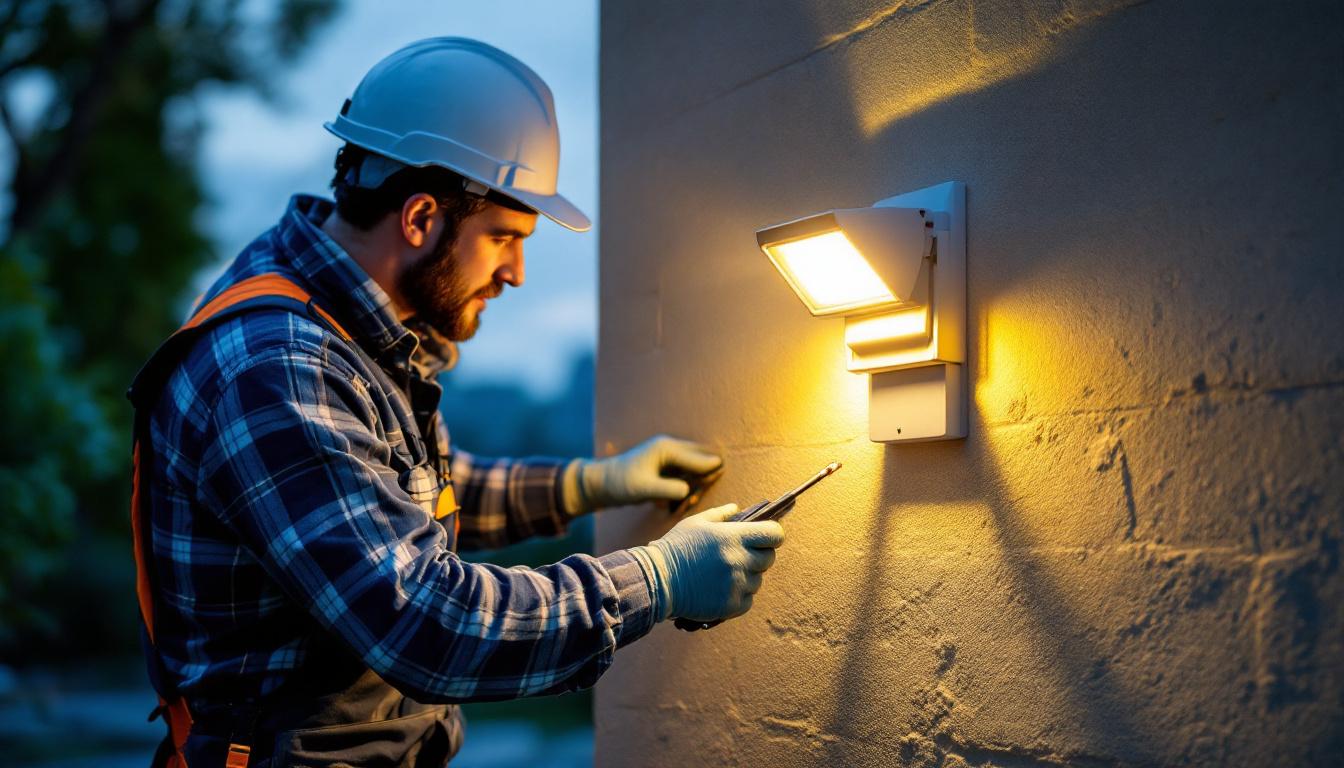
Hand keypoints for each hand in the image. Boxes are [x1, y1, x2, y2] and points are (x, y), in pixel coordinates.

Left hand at [563, 435, 721, 513]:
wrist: (602, 483)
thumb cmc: (621, 484)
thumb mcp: (645, 489)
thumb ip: (669, 489)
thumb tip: (690, 490)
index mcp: (666, 448)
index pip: (698, 458)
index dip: (710, 471)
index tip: (719, 481)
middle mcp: (669, 447)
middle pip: (701, 457)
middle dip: (705, 475)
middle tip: (701, 494)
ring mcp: (667, 456)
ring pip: (694, 465)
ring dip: (695, 481)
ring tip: (689, 500)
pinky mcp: (665, 466)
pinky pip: (684, 473)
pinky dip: (685, 484)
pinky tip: (674, 500)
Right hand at [637, 503, 784, 622]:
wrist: (657, 580)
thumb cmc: (676, 548)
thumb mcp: (696, 523)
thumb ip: (721, 514)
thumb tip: (737, 508)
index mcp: (733, 537)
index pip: (774, 534)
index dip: (773, 534)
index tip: (768, 537)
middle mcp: (739, 560)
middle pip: (769, 558)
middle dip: (760, 555)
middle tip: (741, 556)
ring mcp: (737, 584)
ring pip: (758, 580)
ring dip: (747, 577)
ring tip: (723, 574)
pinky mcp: (731, 605)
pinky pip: (748, 600)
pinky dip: (739, 596)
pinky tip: (721, 589)